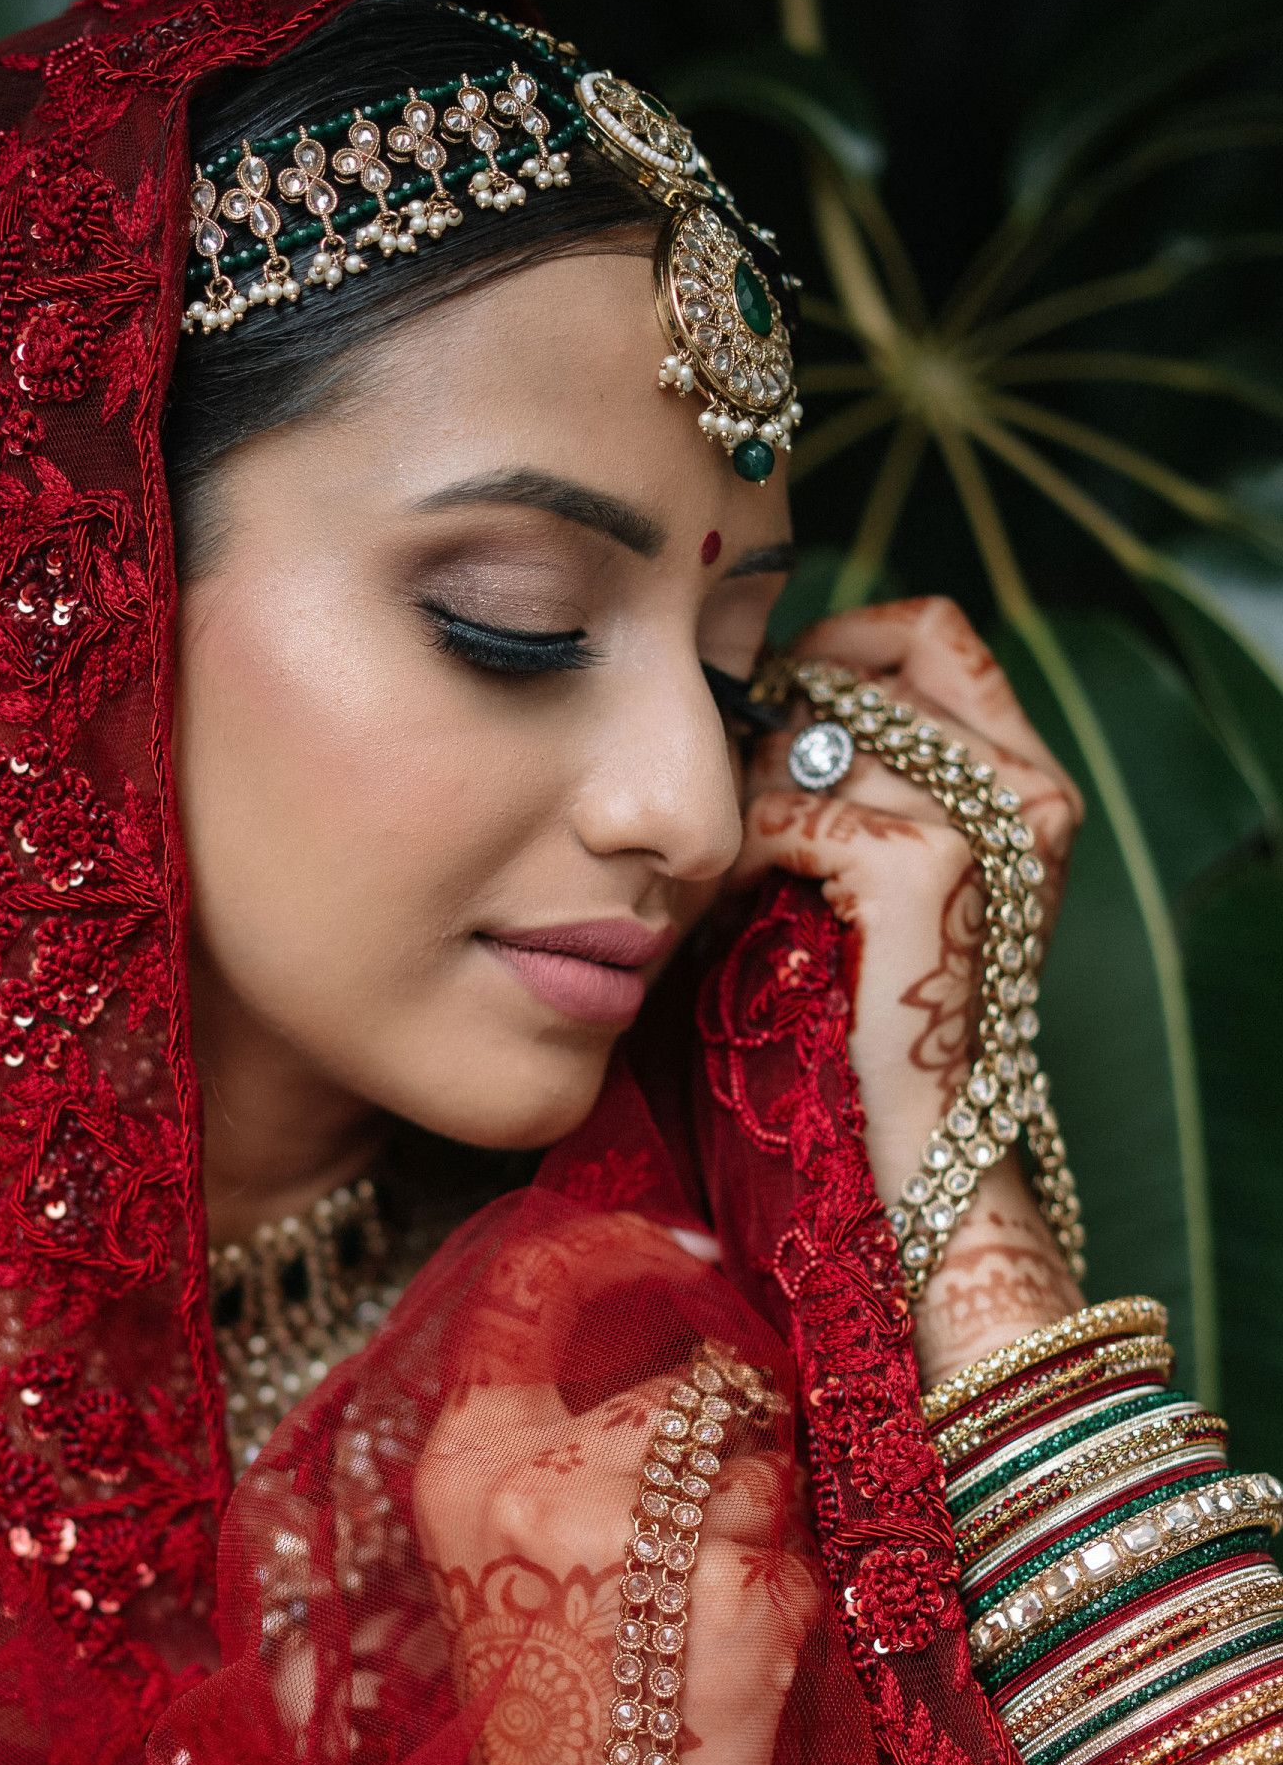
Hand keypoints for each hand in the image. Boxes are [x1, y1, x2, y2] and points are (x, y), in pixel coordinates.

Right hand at [408, 1215, 819, 1764]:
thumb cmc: (545, 1713)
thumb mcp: (506, 1555)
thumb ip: (566, 1444)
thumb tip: (702, 1352)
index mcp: (465, 1464)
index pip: (535, 1288)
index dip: (622, 1252)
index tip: (685, 1249)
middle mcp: (542, 1482)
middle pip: (685, 1386)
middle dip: (714, 1452)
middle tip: (680, 1562)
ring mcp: (644, 1534)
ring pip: (761, 1458)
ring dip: (758, 1524)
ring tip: (695, 1625)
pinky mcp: (738, 1592)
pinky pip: (803, 1541)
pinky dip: (789, 1594)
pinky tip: (732, 1664)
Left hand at [732, 596, 1082, 1210]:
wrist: (929, 1133)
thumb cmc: (893, 1008)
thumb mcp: (913, 871)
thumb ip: (876, 778)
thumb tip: (771, 699)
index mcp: (1031, 777)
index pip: (932, 631)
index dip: (843, 644)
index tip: (782, 694)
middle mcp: (1025, 786)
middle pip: (861, 682)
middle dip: (779, 726)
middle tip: (734, 788)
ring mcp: (980, 822)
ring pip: (813, 751)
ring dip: (751, 797)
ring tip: (737, 865)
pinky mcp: (916, 867)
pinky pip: (785, 817)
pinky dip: (741, 856)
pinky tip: (734, 903)